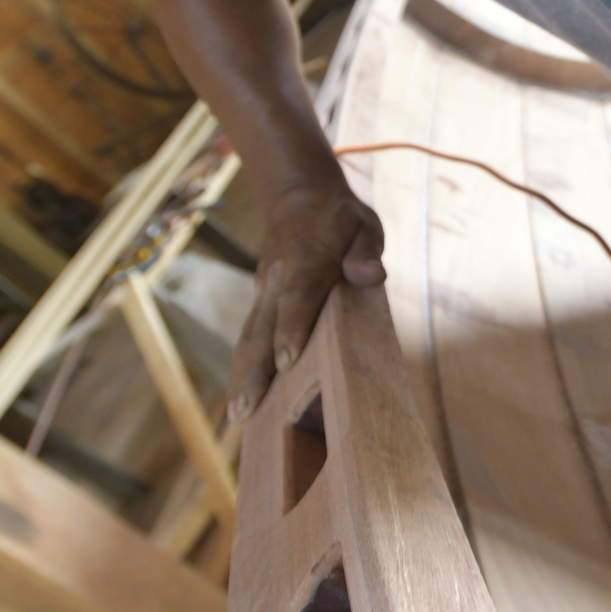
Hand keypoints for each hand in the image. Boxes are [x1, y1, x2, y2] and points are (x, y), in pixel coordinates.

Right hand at [227, 176, 384, 422]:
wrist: (296, 195)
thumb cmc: (338, 216)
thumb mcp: (363, 223)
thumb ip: (366, 250)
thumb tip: (371, 274)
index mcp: (306, 256)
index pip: (298, 293)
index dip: (292, 326)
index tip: (287, 360)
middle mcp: (276, 276)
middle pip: (263, 324)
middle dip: (256, 367)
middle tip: (249, 407)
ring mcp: (263, 290)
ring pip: (249, 335)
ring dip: (242, 374)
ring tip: (239, 416)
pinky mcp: (260, 301)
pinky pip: (249, 336)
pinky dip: (243, 367)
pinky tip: (243, 401)